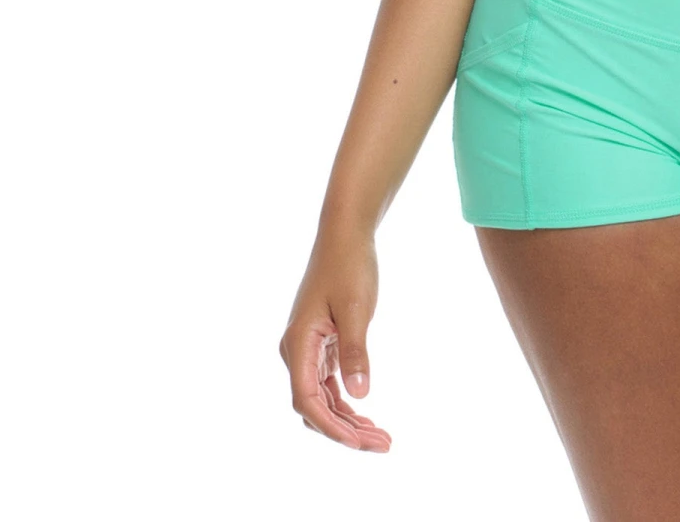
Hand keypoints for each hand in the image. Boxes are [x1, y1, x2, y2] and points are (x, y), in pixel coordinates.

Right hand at [280, 233, 392, 452]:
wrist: (345, 234)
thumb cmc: (349, 266)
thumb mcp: (355, 308)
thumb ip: (355, 351)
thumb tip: (359, 395)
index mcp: (299, 345)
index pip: (308, 401)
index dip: (333, 427)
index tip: (361, 441)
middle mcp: (296, 351)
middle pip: (314, 407)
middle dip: (345, 431)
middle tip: (383, 444)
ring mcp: (307, 349)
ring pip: (321, 399)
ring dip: (347, 420)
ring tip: (379, 437)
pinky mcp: (319, 344)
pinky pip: (327, 384)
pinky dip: (345, 402)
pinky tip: (365, 414)